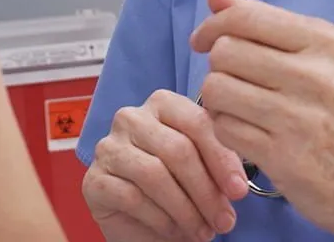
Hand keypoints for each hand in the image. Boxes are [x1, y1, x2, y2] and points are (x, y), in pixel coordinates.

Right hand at [82, 89, 250, 241]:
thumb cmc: (179, 187)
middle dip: (206, 191)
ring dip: (186, 210)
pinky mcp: (94, 180)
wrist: (146, 220)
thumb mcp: (206, 169)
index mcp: (162, 104)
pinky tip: (175, 231)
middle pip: (177, 150)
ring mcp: (108, 148)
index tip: (239, 192)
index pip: (196, 122)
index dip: (221, 160)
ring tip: (203, 232)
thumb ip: (220, 163)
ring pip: (154, 175)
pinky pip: (132, 198)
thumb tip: (236, 185)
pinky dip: (161, 220)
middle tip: (224, 221)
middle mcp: (131, 118)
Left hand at [190, 0, 333, 241]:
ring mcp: (300, 116)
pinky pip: (223, 128)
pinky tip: (245, 134)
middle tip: (235, 84)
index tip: (204, 41)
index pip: (247, 16)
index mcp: (328, 43)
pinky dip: (225, 130)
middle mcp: (317, 74)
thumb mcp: (325, 63)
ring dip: (217, 101)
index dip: (213, 26)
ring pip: (217, 88)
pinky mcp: (284, 156)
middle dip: (218, 67)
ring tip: (238, 110)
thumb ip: (268, 26)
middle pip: (225, 51)